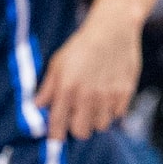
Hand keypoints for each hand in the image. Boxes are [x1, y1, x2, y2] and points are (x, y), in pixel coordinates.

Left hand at [35, 13, 141, 139]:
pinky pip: (118, 115)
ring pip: (101, 126)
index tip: (57, 134)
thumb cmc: (82, 45)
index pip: (57, 127)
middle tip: (78, 116)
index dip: (55, 135)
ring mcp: (108, 96)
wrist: (113, 28)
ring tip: (95, 104)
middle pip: (81, 132)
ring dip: (97, 119)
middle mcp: (87, 96)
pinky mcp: (125, 92)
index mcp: (67, 89)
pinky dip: (113, 110)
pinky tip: (109, 96)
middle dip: (77, 127)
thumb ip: (47, 88)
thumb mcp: (58, 63)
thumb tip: (37, 106)